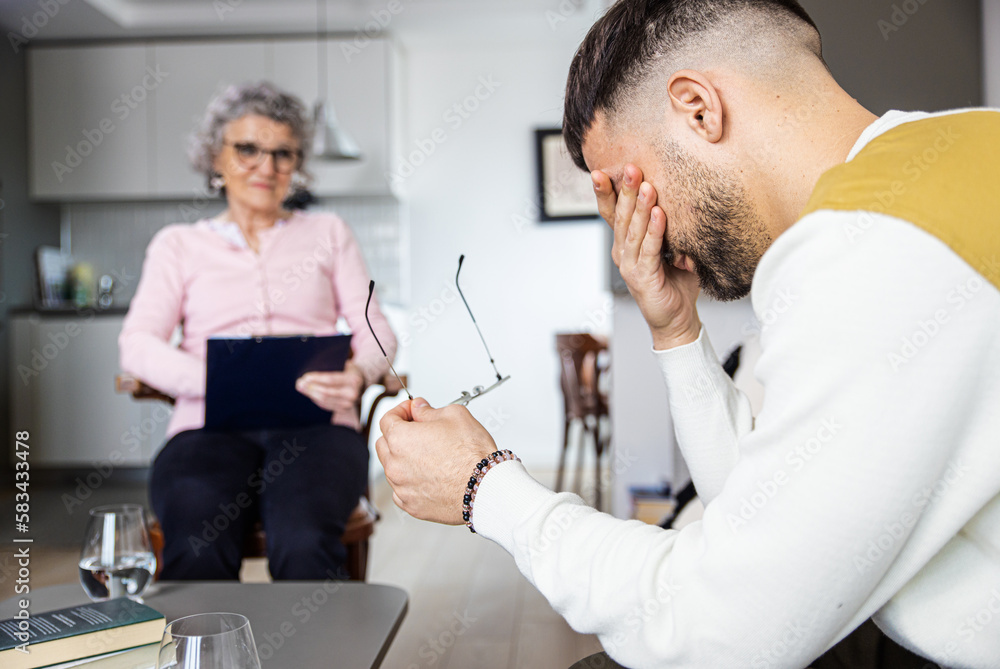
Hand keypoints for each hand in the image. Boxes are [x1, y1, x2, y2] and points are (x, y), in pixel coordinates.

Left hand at [295, 360, 364, 412]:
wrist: (362, 383)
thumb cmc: (350, 370)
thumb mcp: (345, 364)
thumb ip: (332, 366)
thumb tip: (311, 369)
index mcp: (353, 379)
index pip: (330, 380)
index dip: (316, 379)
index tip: (305, 376)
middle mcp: (352, 393)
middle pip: (326, 392)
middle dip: (310, 387)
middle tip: (299, 383)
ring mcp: (349, 404)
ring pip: (324, 400)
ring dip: (310, 394)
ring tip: (301, 388)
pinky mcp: (344, 409)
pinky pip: (326, 405)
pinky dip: (316, 399)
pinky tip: (310, 394)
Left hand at [375, 398, 497, 524]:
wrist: (484, 488)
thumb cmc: (472, 455)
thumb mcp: (454, 415)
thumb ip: (428, 410)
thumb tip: (419, 409)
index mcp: (400, 439)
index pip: (387, 419)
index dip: (401, 411)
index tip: (411, 411)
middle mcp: (395, 464)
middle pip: (384, 443)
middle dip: (398, 433)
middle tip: (418, 430)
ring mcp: (401, 487)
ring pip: (392, 467)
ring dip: (403, 458)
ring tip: (428, 454)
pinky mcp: (411, 505)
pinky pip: (401, 489)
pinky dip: (410, 480)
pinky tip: (428, 474)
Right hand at [594, 164, 701, 349]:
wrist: (677, 320)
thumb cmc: (676, 283)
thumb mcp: (671, 248)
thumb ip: (670, 227)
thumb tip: (682, 199)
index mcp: (625, 244)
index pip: (612, 214)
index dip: (606, 193)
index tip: (600, 171)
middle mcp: (622, 253)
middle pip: (620, 217)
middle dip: (624, 190)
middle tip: (630, 167)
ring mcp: (630, 266)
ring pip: (632, 231)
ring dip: (639, 206)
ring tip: (646, 185)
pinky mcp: (643, 278)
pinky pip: (649, 249)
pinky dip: (654, 230)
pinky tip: (658, 213)